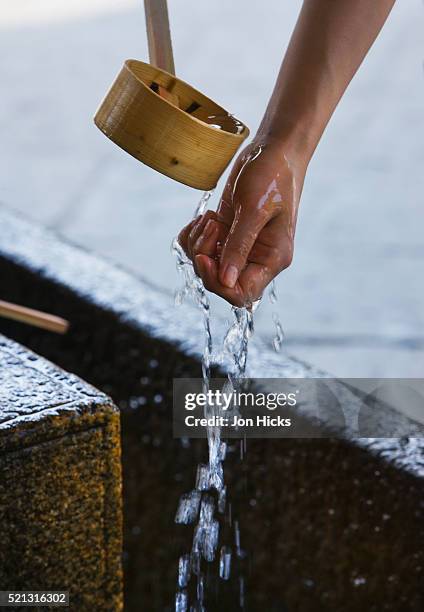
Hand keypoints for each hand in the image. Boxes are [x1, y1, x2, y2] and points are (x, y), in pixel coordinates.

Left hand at [178, 140, 305, 306]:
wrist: (272, 150)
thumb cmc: (272, 176)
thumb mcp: (254, 209)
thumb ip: (239, 246)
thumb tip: (226, 282)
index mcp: (271, 259)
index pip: (242, 294)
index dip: (217, 283)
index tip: (205, 257)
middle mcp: (256, 259)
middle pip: (219, 282)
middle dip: (204, 258)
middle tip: (209, 227)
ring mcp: (239, 248)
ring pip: (206, 266)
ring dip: (198, 243)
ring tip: (210, 218)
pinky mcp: (226, 235)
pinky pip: (199, 248)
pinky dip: (194, 235)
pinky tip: (206, 217)